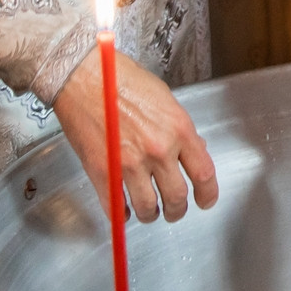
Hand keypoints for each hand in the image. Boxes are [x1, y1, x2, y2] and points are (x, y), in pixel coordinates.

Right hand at [51, 46, 218, 223]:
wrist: (83, 75)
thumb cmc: (121, 78)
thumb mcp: (164, 98)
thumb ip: (179, 129)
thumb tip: (193, 149)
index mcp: (179, 129)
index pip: (204, 173)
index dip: (208, 194)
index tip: (205, 200)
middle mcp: (159, 149)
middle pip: (177, 197)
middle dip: (177, 210)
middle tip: (174, 211)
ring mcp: (130, 163)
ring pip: (148, 207)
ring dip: (150, 215)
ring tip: (149, 212)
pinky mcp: (102, 171)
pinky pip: (115, 207)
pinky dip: (121, 215)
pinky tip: (123, 211)